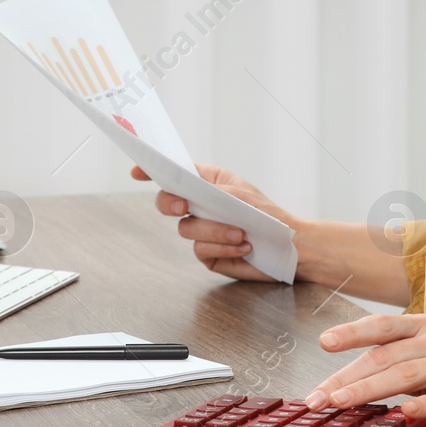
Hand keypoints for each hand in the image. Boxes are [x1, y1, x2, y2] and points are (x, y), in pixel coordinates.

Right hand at [130, 163, 301, 282]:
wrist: (288, 246)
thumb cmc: (267, 214)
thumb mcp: (239, 193)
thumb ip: (209, 190)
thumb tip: (186, 190)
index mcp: (206, 183)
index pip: (175, 175)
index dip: (152, 172)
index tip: (137, 172)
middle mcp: (200, 206)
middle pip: (167, 203)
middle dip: (171, 203)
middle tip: (185, 206)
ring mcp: (202, 231)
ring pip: (187, 229)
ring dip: (214, 231)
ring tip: (241, 233)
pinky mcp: (208, 254)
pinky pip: (201, 250)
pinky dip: (222, 246)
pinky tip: (243, 246)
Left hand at [304, 314, 425, 418]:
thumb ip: (406, 356)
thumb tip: (364, 373)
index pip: (381, 326)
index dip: (351, 333)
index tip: (323, 343)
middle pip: (383, 355)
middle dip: (345, 376)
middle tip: (318, 395)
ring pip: (403, 374)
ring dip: (367, 389)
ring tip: (340, 402)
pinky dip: (422, 405)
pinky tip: (403, 413)